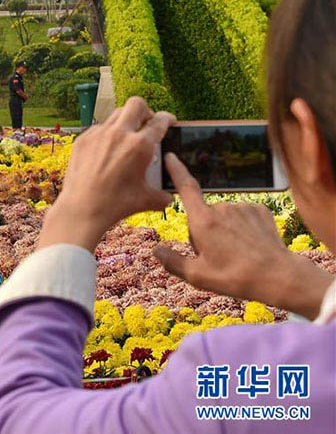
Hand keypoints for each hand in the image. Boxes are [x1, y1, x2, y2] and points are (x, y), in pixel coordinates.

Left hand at [39, 97, 174, 251]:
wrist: (82, 210)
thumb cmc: (116, 205)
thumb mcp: (147, 200)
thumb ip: (163, 194)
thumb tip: (170, 194)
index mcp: (140, 146)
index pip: (159, 121)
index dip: (167, 119)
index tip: (168, 122)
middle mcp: (119, 134)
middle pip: (137, 104)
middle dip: (145, 111)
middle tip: (146, 124)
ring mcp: (98, 135)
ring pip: (116, 113)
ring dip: (126, 121)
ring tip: (127, 136)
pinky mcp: (83, 140)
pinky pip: (99, 128)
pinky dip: (107, 134)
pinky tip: (107, 151)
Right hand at [154, 153, 333, 319]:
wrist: (278, 276)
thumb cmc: (234, 278)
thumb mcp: (196, 276)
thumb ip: (172, 262)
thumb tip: (155, 251)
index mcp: (203, 220)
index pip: (185, 188)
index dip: (176, 171)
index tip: (170, 156)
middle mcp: (222, 207)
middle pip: (203, 215)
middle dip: (203, 231)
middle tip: (215, 256)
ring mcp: (243, 207)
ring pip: (223, 216)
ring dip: (223, 230)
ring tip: (235, 254)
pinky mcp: (260, 210)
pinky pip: (242, 215)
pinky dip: (241, 227)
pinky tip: (248, 245)